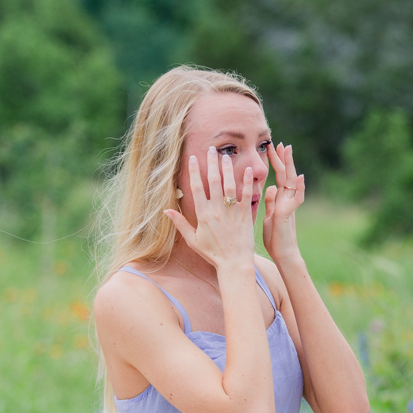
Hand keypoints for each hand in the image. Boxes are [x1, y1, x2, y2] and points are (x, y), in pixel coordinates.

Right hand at [164, 147, 254, 269]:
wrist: (234, 263)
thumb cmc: (213, 253)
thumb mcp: (193, 240)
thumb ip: (180, 223)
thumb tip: (166, 211)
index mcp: (203, 215)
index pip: (197, 188)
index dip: (194, 172)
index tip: (193, 158)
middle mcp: (217, 210)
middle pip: (213, 182)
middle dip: (211, 164)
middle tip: (211, 149)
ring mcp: (232, 212)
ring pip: (229, 185)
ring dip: (227, 169)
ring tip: (226, 155)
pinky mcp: (245, 215)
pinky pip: (246, 195)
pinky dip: (246, 182)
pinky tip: (246, 170)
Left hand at [262, 142, 304, 262]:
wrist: (283, 254)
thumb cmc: (275, 237)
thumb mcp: (269, 215)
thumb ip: (270, 202)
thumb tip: (270, 188)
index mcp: (280, 199)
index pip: (278, 176)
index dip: (276, 162)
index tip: (272, 148)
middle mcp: (286, 199)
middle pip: (285, 174)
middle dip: (283, 158)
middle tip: (281, 143)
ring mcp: (289, 205)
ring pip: (291, 182)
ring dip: (290, 165)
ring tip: (289, 151)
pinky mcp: (288, 213)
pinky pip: (296, 199)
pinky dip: (299, 188)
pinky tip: (300, 177)